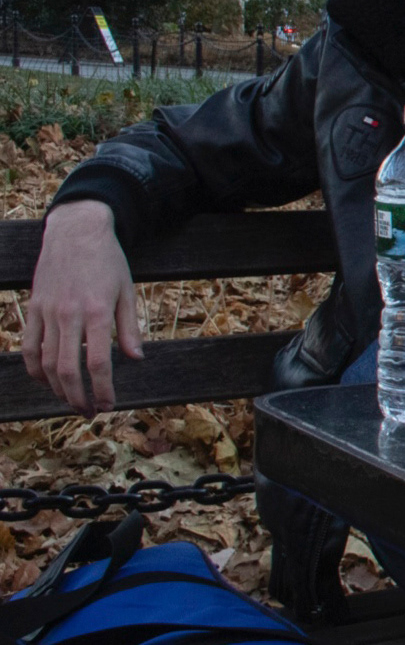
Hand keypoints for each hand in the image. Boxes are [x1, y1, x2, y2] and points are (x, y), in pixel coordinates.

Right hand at [21, 200, 142, 415]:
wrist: (76, 232)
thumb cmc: (107, 262)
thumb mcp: (127, 291)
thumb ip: (129, 327)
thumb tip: (135, 358)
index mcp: (96, 312)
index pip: (97, 363)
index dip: (102, 389)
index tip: (109, 405)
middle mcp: (68, 315)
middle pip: (67, 369)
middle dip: (77, 397)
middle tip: (89, 412)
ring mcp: (47, 312)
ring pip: (46, 362)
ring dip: (57, 388)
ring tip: (71, 401)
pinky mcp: (34, 308)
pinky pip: (29, 346)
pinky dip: (34, 368)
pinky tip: (45, 381)